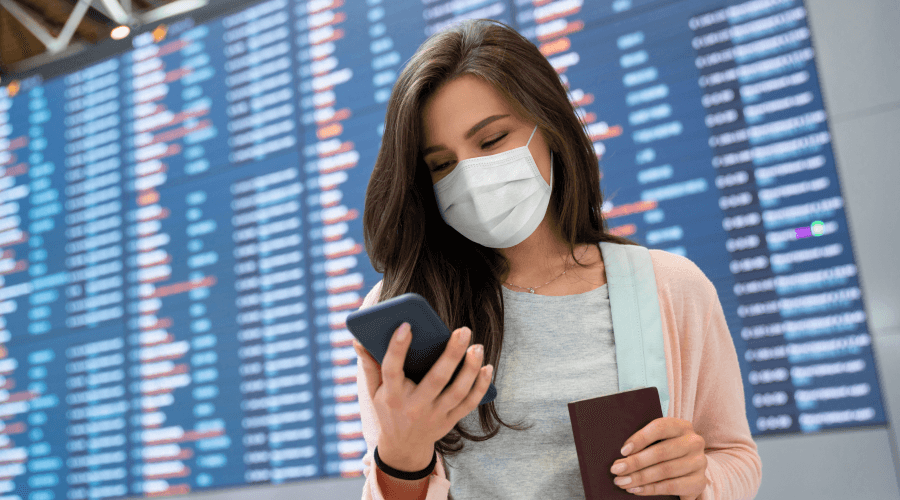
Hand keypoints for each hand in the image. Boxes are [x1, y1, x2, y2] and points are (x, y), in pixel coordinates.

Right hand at [353, 322, 493, 469]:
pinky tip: (487, 367)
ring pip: (457, 391)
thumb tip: (359, 338)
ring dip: (471, 369)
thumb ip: (369, 364)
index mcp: (391, 396)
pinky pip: (469, 403)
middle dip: (451, 354)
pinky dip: (480, 386)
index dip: (397, 348)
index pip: (392, 370)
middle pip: (436, 379)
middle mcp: (414, 406)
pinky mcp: (450, 421)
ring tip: (477, 346)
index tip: (406, 325)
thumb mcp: (374, 391)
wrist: (403, 448)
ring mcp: (435, 415)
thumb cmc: (388, 409)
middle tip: (462, 330)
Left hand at [610, 417, 706, 498]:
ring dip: (639, 478)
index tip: (623, 450)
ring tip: (622, 481)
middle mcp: (694, 442)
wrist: (690, 469)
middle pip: (661, 452)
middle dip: (635, 462)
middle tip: (616, 469)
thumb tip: (621, 452)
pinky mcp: (699, 482)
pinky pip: (671, 486)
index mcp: (682, 426)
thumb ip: (645, 441)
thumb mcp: (660, 441)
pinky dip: (650, 489)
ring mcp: (699, 463)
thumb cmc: (667, 450)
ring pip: (665, 471)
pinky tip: (636, 490)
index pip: (660, 427)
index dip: (640, 438)